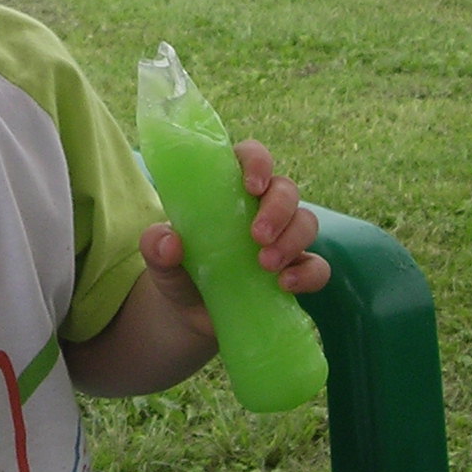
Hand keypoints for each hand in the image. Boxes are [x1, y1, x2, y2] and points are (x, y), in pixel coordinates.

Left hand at [136, 140, 329, 330]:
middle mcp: (260, 208)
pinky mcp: (294, 271)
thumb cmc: (176, 269)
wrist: (188, 315)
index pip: (251, 157)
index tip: (251, 185)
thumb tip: (169, 241)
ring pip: (306, 221)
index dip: (257, 163)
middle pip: (286, 189)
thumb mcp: (157, 258)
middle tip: (257, 236)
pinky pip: (317, 266)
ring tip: (266, 265)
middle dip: (277, 208)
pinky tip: (286, 285)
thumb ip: (155, 246)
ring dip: (292, 240)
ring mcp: (281, 239)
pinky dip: (308, 273)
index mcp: (227, 188)